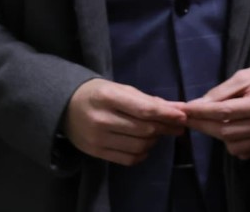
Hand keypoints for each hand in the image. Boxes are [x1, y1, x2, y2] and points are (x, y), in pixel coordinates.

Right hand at [62, 78, 186, 166]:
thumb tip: (178, 109)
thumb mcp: (122, 89)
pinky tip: (145, 145)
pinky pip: (128, 159)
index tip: (183, 116)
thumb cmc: (100, 94)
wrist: (66, 107)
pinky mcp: (96, 153)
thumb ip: (149, 100)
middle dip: (165, 128)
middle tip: (177, 126)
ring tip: (158, 133)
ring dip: (155, 141)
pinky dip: (142, 154)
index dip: (167, 115)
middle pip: (144, 129)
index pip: (144, 110)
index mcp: (109, 98)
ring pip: (138, 146)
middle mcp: (102, 120)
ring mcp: (97, 139)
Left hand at [184, 62, 249, 159]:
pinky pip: (241, 151)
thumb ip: (222, 91)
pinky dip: (230, 143)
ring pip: (230, 144)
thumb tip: (198, 105)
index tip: (182, 108)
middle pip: (224, 130)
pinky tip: (228, 130)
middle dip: (201, 123)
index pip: (223, 112)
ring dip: (214, 133)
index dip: (200, 111)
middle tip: (185, 117)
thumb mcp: (246, 76)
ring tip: (206, 121)